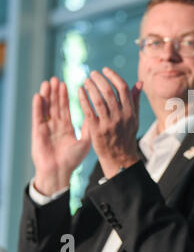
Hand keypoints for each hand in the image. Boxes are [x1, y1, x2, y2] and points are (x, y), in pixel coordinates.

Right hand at [32, 77, 90, 195]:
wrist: (59, 172)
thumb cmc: (73, 160)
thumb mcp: (85, 141)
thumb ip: (89, 127)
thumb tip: (97, 113)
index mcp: (66, 128)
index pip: (66, 108)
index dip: (66, 96)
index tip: (68, 84)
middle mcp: (56, 126)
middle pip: (55, 105)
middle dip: (57, 92)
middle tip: (58, 79)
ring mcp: (46, 128)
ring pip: (46, 108)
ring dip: (47, 95)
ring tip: (49, 82)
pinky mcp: (38, 132)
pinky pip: (38, 117)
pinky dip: (38, 106)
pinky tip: (39, 95)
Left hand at [78, 67, 142, 178]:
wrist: (120, 158)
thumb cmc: (126, 136)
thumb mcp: (135, 118)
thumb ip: (135, 100)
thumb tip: (139, 83)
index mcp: (130, 112)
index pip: (123, 88)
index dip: (113, 76)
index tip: (105, 70)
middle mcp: (120, 117)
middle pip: (109, 92)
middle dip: (99, 79)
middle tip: (92, 73)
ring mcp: (108, 124)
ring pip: (98, 100)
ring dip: (90, 87)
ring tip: (85, 80)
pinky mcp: (97, 130)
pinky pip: (88, 111)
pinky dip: (83, 99)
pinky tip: (79, 91)